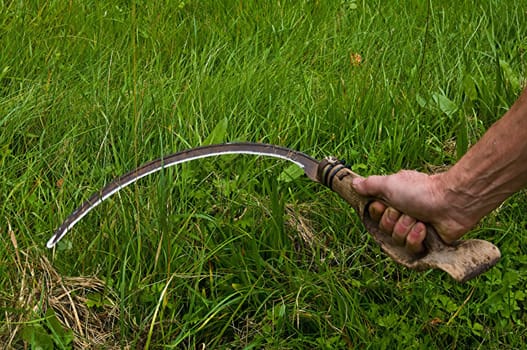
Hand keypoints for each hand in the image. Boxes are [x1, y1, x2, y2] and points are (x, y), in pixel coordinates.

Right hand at [352, 170, 474, 253]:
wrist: (451, 203)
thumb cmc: (421, 190)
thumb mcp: (390, 184)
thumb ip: (370, 185)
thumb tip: (354, 184)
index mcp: (393, 200)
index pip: (374, 214)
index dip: (377, 212)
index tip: (383, 205)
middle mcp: (403, 214)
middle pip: (384, 228)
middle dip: (393, 221)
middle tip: (405, 211)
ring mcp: (415, 229)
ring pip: (396, 239)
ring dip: (406, 228)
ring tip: (418, 220)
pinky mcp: (426, 242)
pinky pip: (411, 248)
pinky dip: (416, 237)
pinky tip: (424, 229)